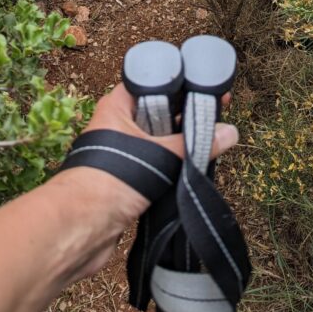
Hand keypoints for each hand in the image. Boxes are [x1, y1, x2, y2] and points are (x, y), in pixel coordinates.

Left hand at [50, 84, 238, 282]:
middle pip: (159, 112)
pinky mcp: (128, 177)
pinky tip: (193, 167)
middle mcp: (119, 124)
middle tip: (216, 116)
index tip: (207, 88)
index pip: (152, 84)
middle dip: (185, 116)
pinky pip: (157, 163)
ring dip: (180, 145)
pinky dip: (172, 166)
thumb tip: (229, 132)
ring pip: (159, 141)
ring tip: (211, 141)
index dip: (180, 84)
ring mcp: (123, 152)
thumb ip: (195, 143)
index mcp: (118, 105)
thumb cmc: (111, 179)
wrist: (83, 227)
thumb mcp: (160, 155)